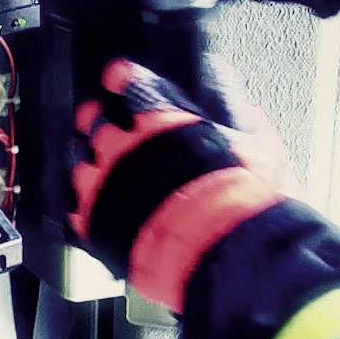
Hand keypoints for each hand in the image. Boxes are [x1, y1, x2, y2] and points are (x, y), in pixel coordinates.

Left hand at [70, 58, 295, 312]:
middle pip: (94, 120)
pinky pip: (77, 207)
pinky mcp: (97, 226)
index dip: (123, 78)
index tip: (117, 76)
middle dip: (96, 117)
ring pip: (78, 161)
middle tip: (100, 120)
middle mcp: (126, 150)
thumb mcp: (262, 149)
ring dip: (86, 161)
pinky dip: (85, 204)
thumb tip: (236, 95)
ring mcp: (106, 188)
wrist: (230, 263)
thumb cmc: (250, 206)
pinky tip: (94, 206)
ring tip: (97, 167)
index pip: (132, 85)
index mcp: (162, 123)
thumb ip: (243, 116)